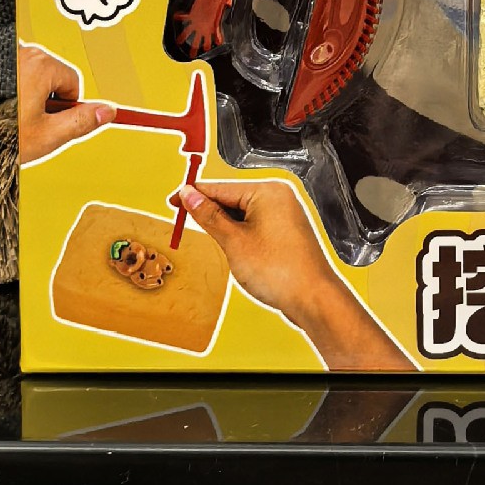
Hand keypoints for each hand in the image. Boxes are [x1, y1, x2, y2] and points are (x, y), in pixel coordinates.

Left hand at [17, 41, 113, 164]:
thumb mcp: (47, 135)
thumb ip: (81, 121)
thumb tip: (108, 111)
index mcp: (40, 66)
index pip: (71, 81)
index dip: (65, 106)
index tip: (50, 121)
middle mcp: (21, 53)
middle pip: (51, 75)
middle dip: (45, 99)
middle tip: (26, 123)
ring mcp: (2, 56)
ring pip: (28, 74)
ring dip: (25, 94)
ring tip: (6, 118)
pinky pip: (7, 73)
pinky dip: (6, 88)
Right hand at [180, 178, 410, 371]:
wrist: (311, 297)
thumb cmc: (280, 271)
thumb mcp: (233, 241)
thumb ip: (209, 216)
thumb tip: (189, 195)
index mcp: (268, 191)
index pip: (221, 187)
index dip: (193, 194)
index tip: (172, 200)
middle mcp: (279, 197)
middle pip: (231, 198)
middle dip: (207, 210)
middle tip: (181, 219)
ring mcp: (284, 214)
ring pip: (241, 213)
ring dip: (222, 224)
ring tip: (206, 238)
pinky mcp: (284, 231)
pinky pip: (253, 224)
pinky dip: (236, 233)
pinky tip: (228, 246)